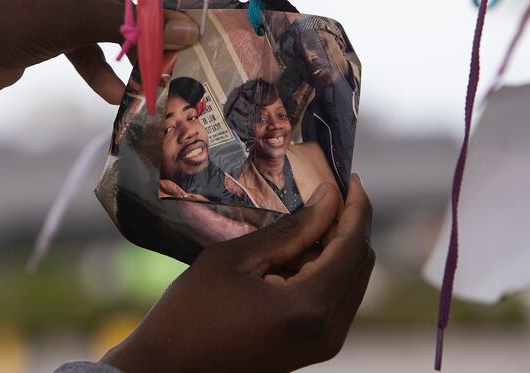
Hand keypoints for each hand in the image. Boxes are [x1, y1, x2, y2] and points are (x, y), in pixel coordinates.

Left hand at [0, 0, 204, 111]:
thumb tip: (188, 30)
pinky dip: (102, 63)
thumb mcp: (70, 16)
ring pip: (116, 8)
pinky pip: (92, 36)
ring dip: (134, 41)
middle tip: (188, 29)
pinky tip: (115, 95)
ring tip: (158, 71)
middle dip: (159, 5)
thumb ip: (131, 24)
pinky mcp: (56, 15)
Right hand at [102, 174, 373, 372]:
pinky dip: (324, 269)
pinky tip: (298, 249)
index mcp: (309, 307)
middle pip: (360, 264)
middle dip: (349, 224)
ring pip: (350, 281)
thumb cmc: (191, 311)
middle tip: (327, 191)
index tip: (349, 176)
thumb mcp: (236, 259)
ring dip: (337, 246)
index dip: (356, 207)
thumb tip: (329, 198)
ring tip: (309, 214)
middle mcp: (327, 330)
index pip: (352, 246)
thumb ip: (290, 230)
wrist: (169, 368)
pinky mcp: (311, 348)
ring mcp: (322, 344)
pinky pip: (334, 299)